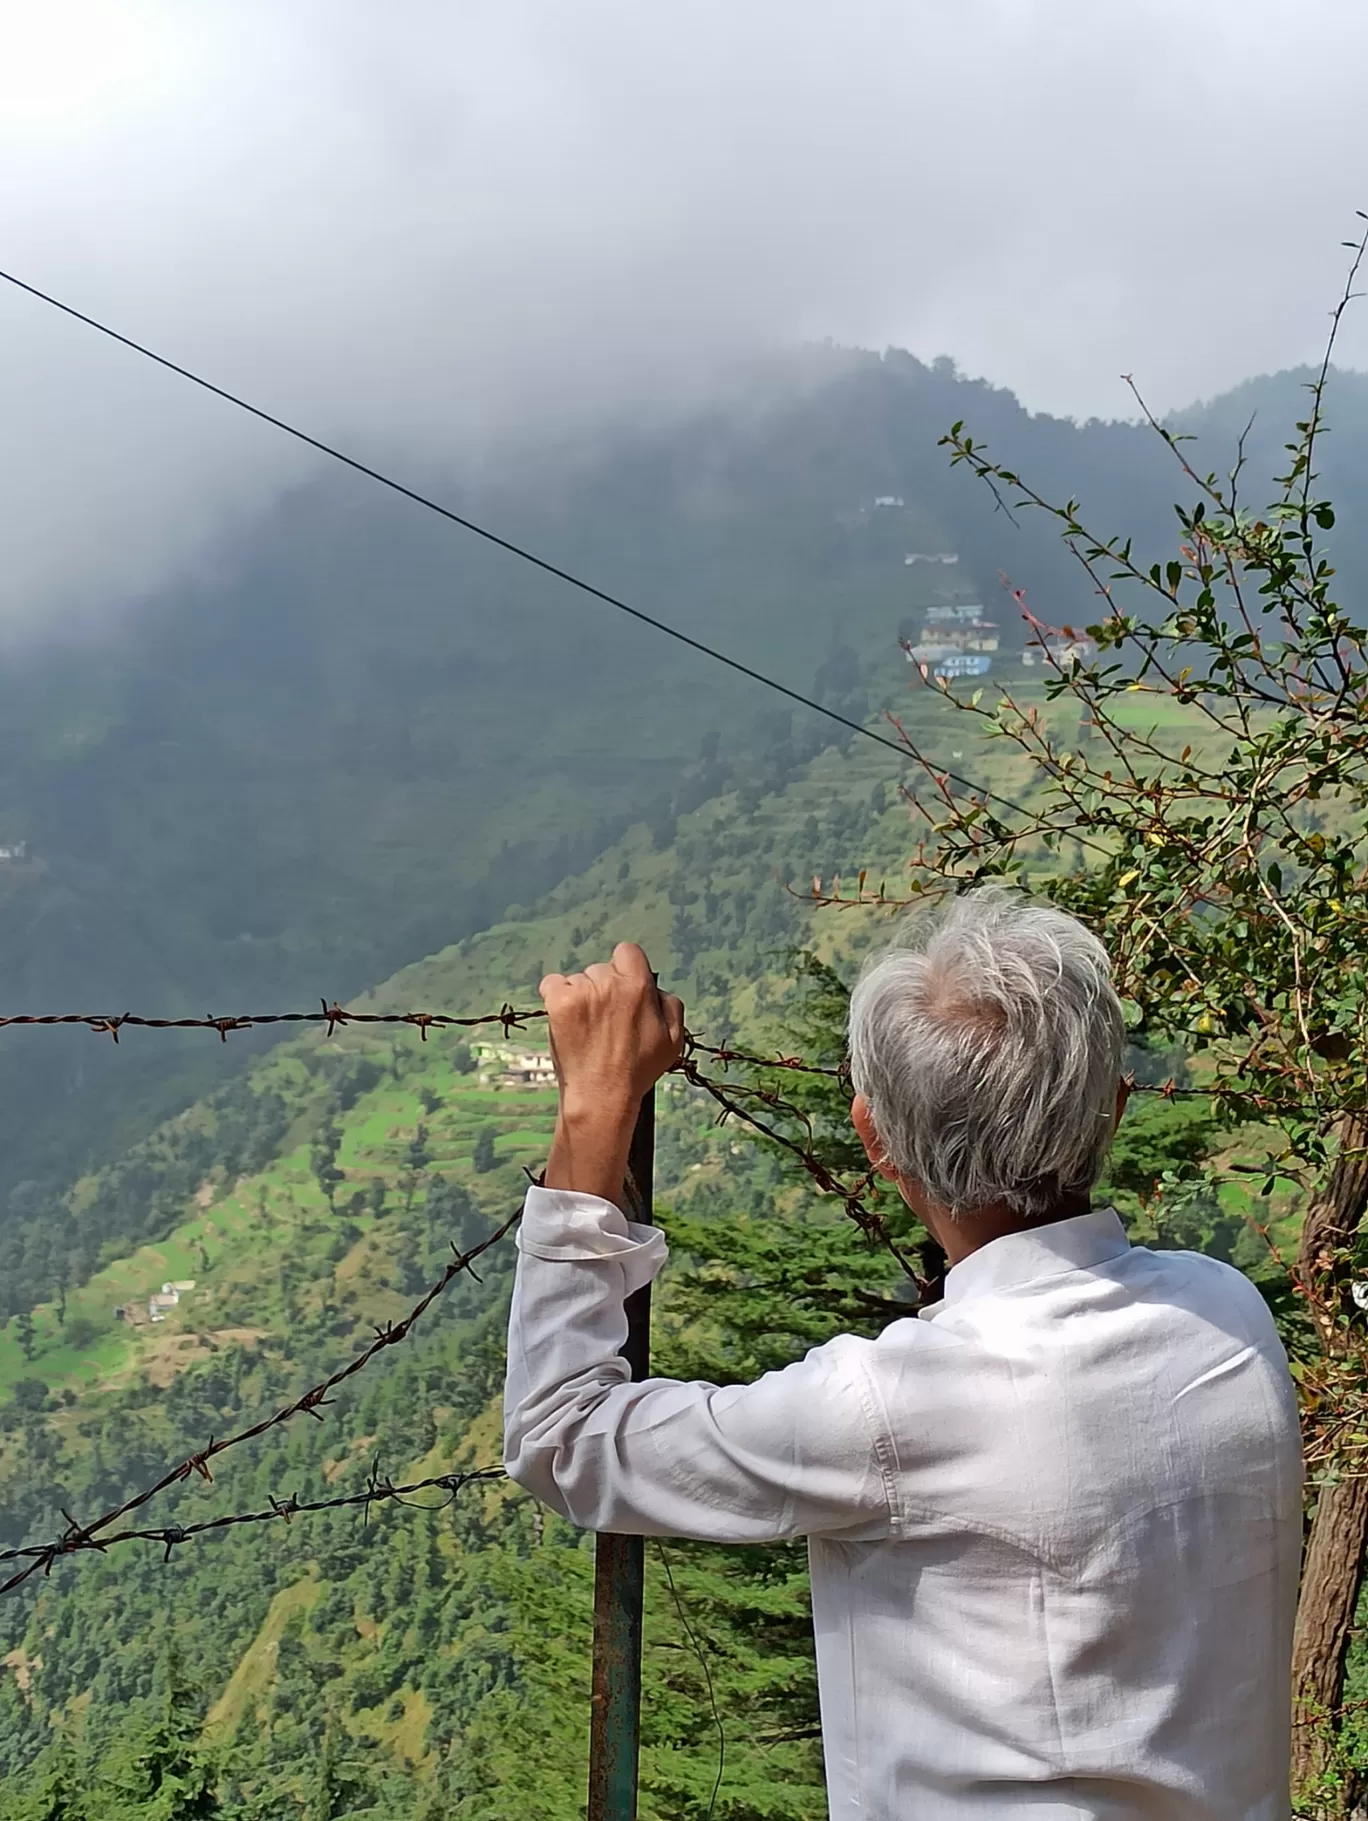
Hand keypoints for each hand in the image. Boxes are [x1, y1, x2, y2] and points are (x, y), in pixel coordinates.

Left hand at [540, 944, 684, 1202]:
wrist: (601, 1095)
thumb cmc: (638, 1070)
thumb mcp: (674, 1039)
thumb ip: (671, 1005)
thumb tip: (657, 990)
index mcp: (639, 986)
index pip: (627, 952)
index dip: (625, 969)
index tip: (622, 990)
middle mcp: (609, 983)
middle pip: (601, 969)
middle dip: (603, 988)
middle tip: (605, 1021)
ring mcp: (581, 992)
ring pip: (578, 980)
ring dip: (581, 997)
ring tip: (586, 1028)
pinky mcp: (558, 1003)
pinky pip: (552, 984)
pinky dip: (556, 997)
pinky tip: (565, 1019)